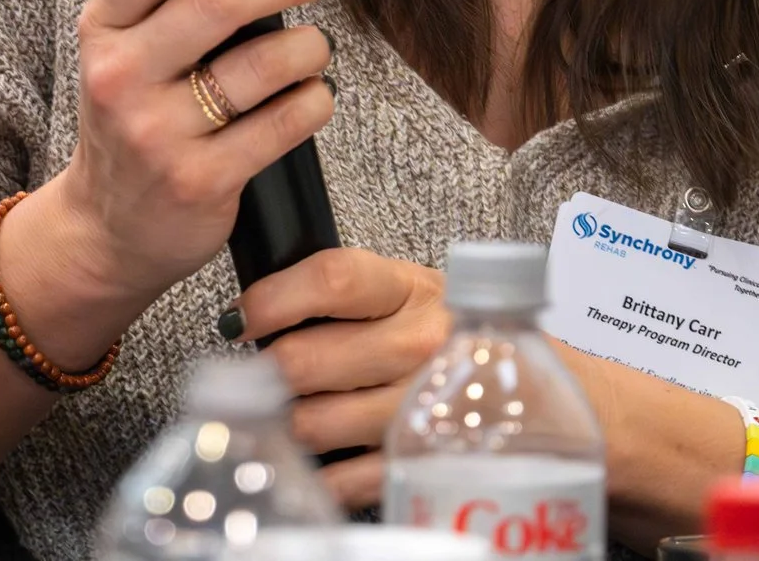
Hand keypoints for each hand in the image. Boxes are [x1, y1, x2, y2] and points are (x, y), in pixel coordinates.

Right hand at [20, 0, 333, 335]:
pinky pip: (285, 122)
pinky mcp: (201, 180)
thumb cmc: (133, 120)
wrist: (107, 231)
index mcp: (103, 30)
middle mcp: (121, 77)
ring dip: (308, 48)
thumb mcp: (127, 52)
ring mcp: (159, 133)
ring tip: (310, 51)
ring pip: (266, 63)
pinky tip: (311, 98)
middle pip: (220, 1)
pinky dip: (314, 102)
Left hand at [230, 247, 450, 509]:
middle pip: (305, 360)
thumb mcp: (403, 292)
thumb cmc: (442, 333)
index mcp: (409, 289)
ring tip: (294, 411)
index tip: (240, 318)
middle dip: (269, 371)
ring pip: (312, 422)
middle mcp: (421, 344)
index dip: (272, 299)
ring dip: (288, 421)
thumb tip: (253, 312)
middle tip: (264, 375)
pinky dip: (317, 473)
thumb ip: (339, 292)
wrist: (518, 386)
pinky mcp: (420, 460)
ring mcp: (422, 405)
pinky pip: (343, 478)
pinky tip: (314, 459)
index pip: (332, 280)